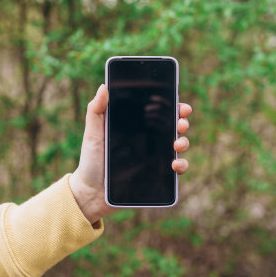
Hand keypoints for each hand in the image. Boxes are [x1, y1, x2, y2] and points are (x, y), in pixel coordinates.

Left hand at [69, 84, 191, 223]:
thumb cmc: (91, 159)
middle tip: (180, 123)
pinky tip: (174, 164)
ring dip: (184, 141)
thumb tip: (104, 87)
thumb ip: (97, 110)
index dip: (174, 106)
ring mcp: (156, 157)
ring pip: (179, 145)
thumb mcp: (93, 133)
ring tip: (176, 144)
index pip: (160, 111)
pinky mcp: (158, 174)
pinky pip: (177, 168)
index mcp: (137, 125)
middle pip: (174, 125)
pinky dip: (182, 165)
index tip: (180, 105)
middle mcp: (150, 139)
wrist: (92, 190)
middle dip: (182, 121)